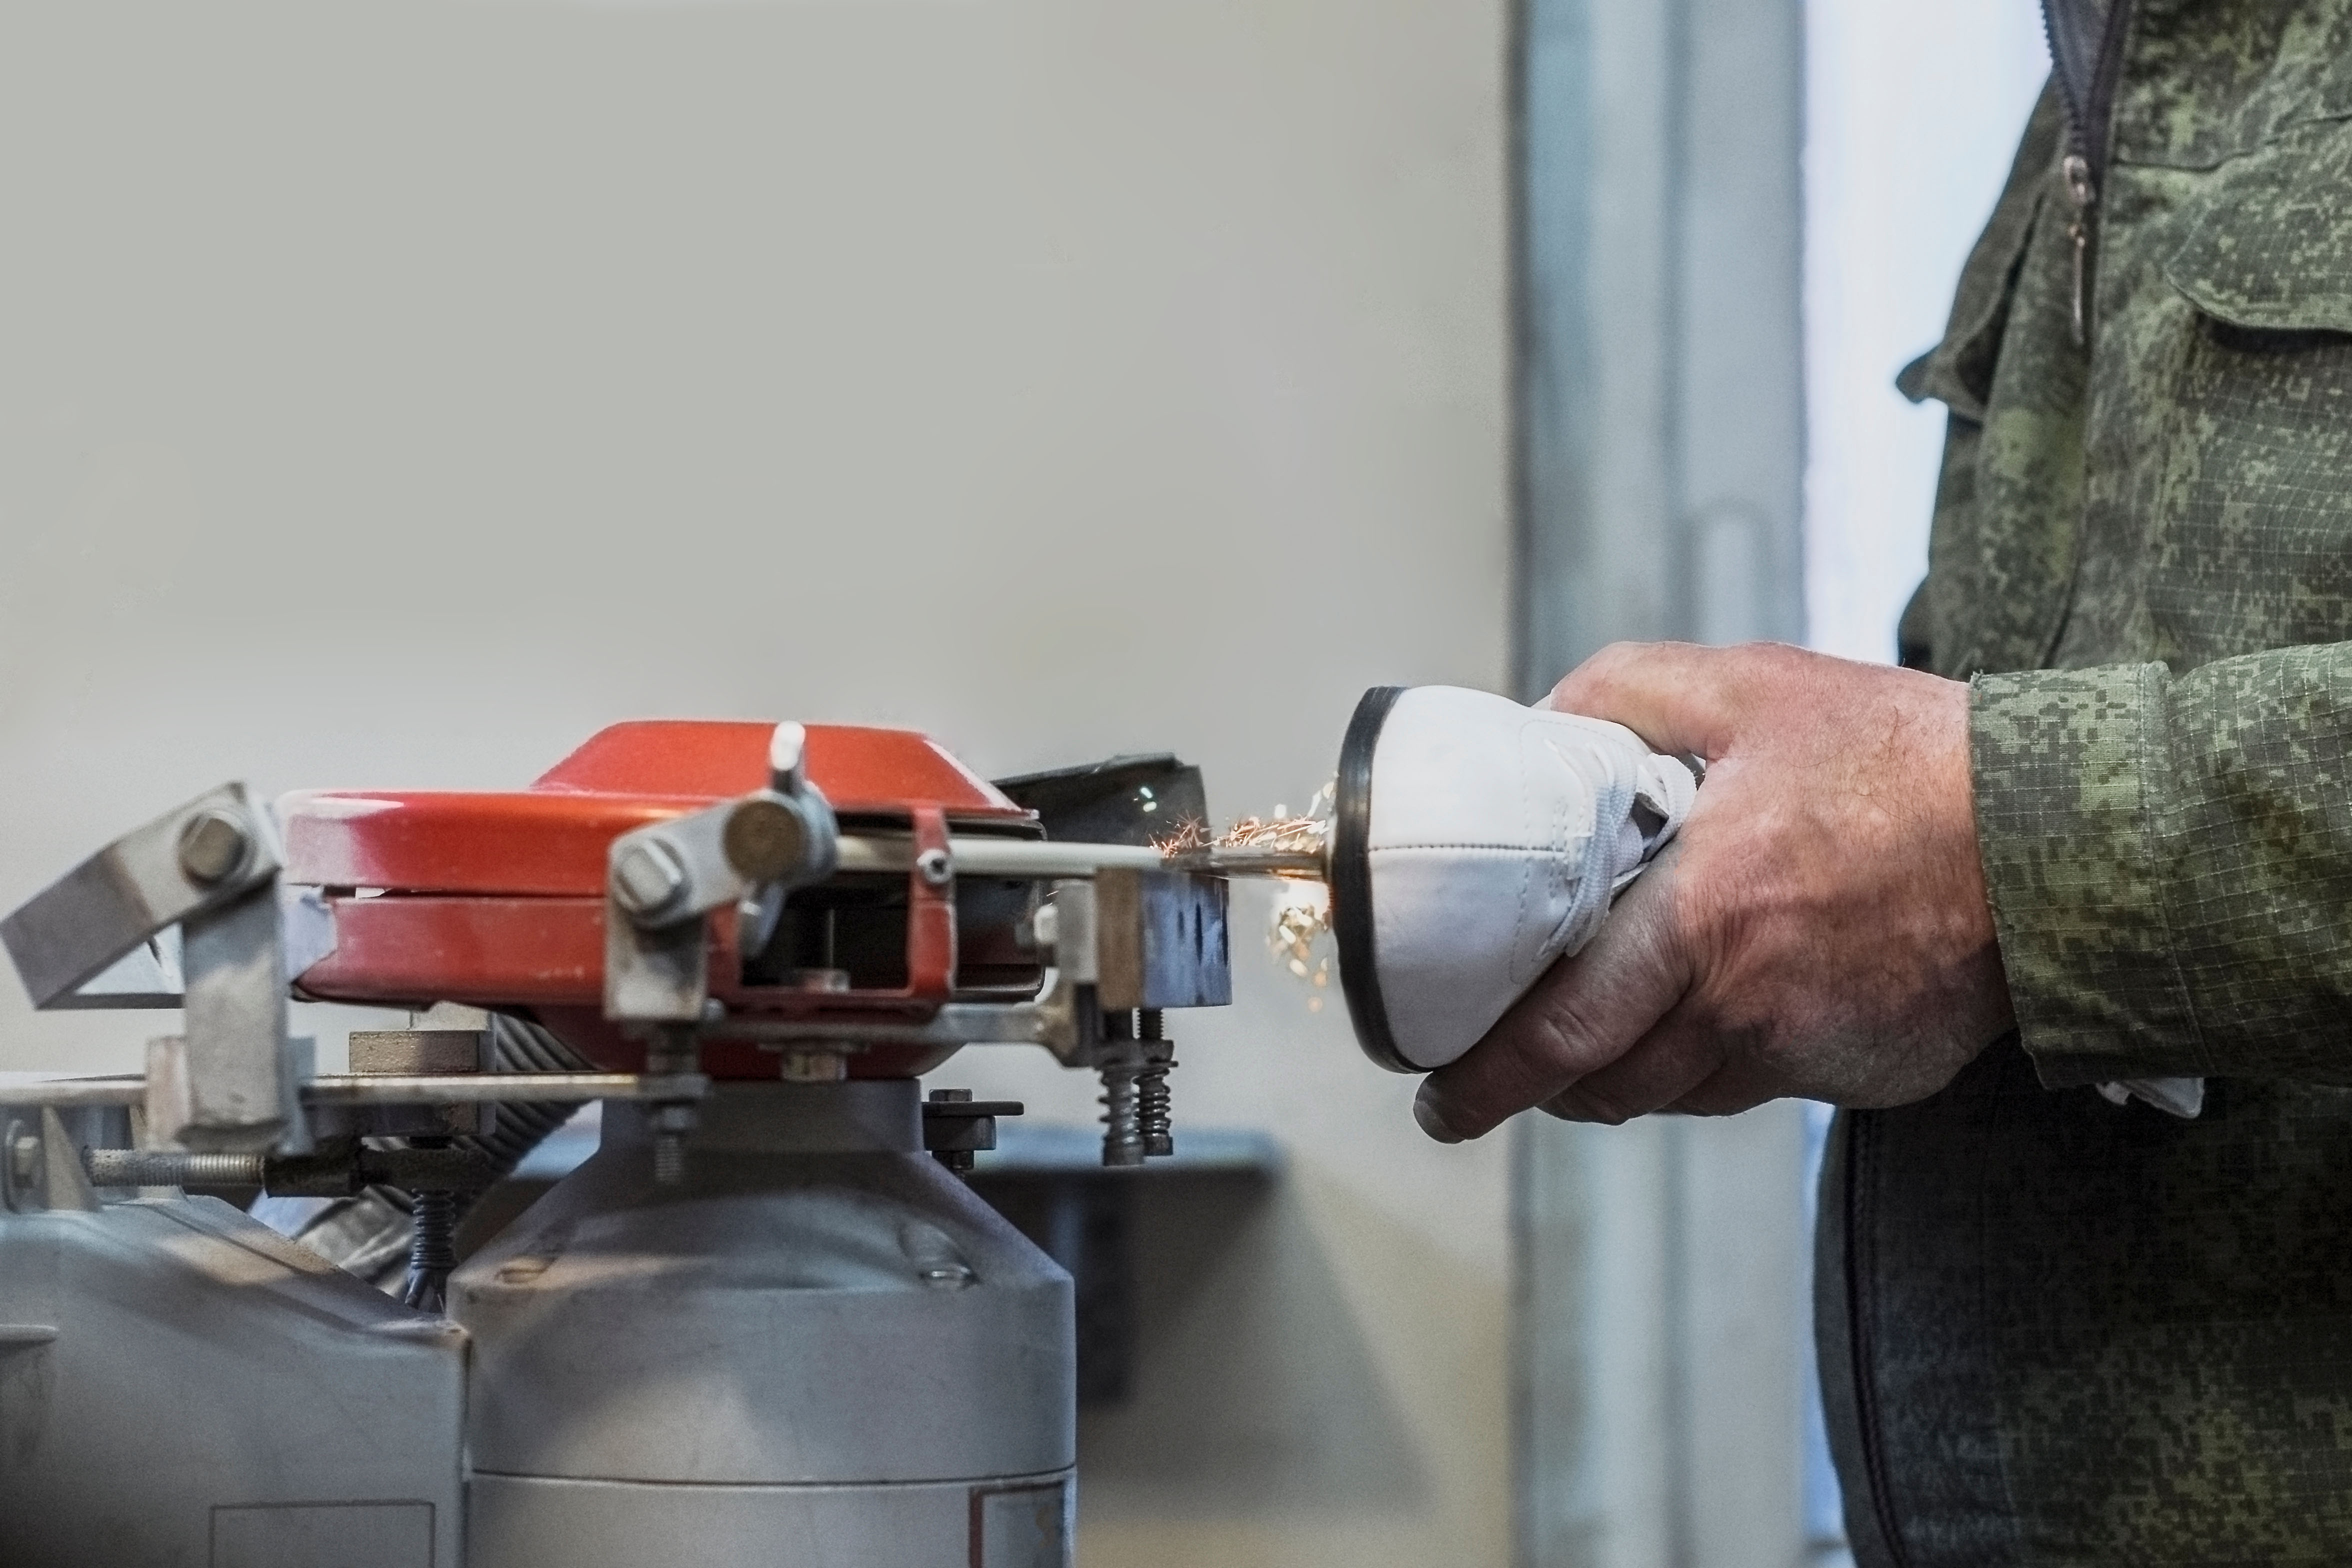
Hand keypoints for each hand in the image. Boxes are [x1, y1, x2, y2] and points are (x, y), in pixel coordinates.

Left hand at [1412, 641, 2012, 1141]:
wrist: (2063, 839)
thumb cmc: (1907, 757)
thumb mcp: (1752, 687)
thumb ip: (1628, 692)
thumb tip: (1541, 721)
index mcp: (1705, 917)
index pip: (1565, 1032)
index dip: (1491, 1079)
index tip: (1441, 1102)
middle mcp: (1747, 1003)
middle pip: (1607, 1084)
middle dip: (1536, 1092)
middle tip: (1489, 1084)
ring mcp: (1808, 1051)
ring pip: (1675, 1092)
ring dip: (1623, 1075)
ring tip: (1593, 1035)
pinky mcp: (1861, 1075)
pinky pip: (1754, 1086)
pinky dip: (1710, 1063)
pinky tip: (1710, 1012)